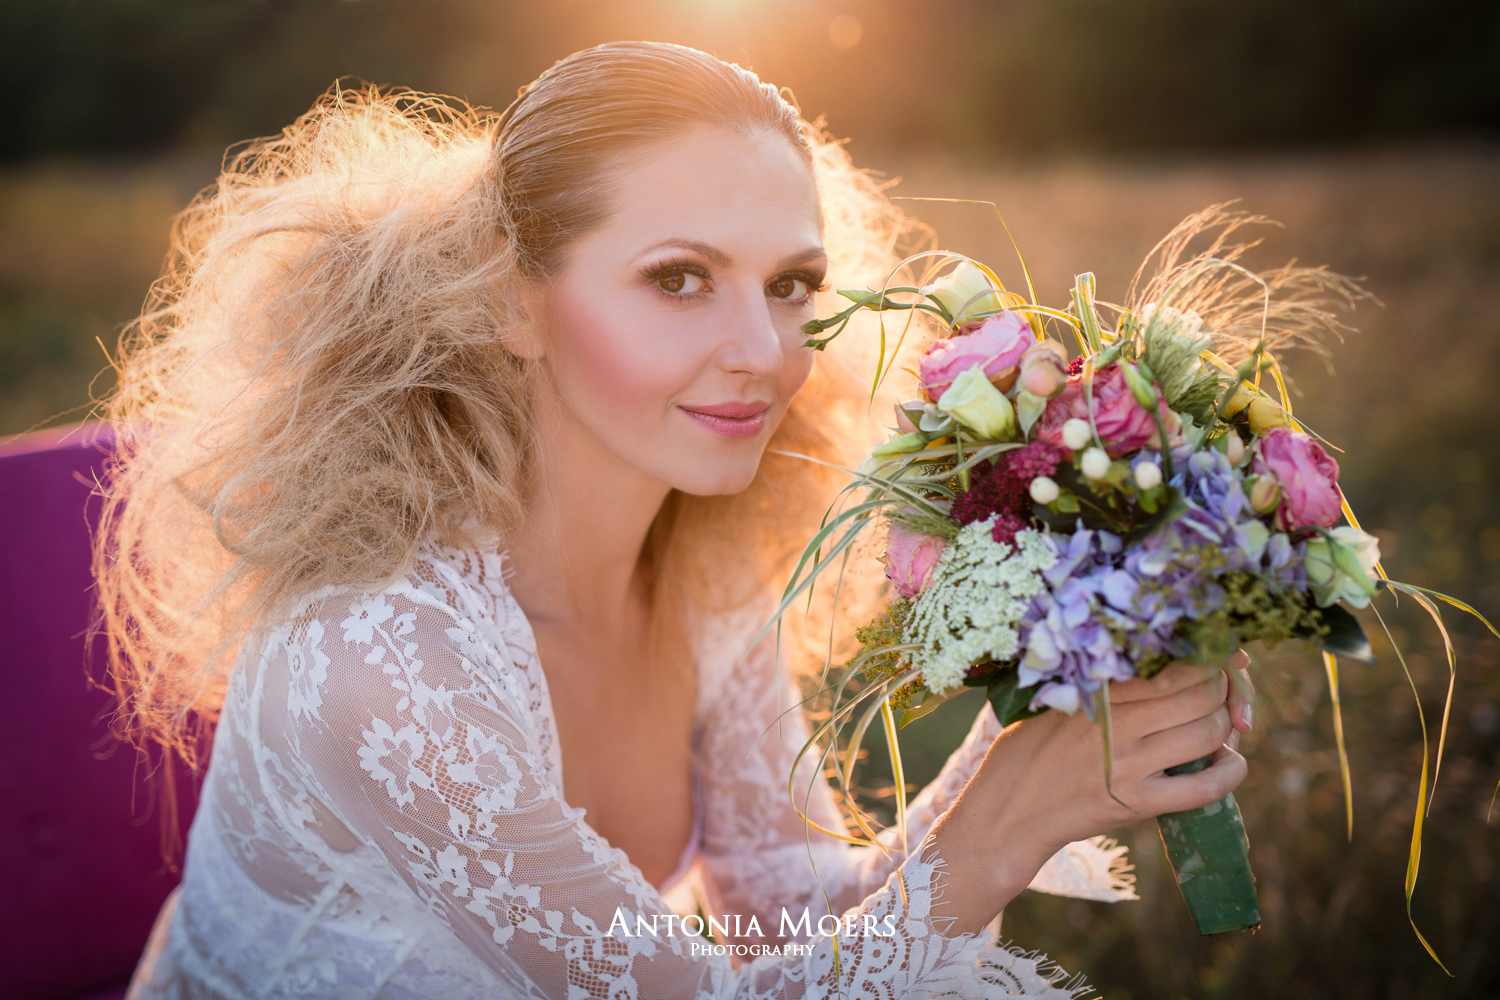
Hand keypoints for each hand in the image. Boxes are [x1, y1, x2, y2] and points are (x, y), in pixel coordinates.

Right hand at [925, 652, 1252, 935]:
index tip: (1211, 663)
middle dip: (1222, 690)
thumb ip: (1099, 687)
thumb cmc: (1026, 753)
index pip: (1170, 665)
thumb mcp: (1055, 705)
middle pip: (1198, 694)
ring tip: (1221, 729)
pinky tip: (1231, 764)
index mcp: (1096, 693)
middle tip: (1221, 694)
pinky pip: (1203, 787)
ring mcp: (1128, 765)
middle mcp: (1116, 724)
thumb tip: (1154, 666)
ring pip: (1207, 733)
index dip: (1205, 661)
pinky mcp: (1136, 804)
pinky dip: (1230, 772)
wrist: (1007, 814)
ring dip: (1226, 727)